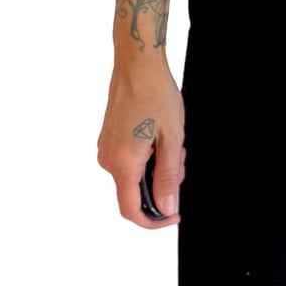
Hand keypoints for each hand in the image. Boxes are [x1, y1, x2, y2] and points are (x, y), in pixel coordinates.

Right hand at [97, 58, 185, 229]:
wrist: (137, 64)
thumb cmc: (155, 95)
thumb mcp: (171, 140)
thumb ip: (168, 178)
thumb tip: (167, 208)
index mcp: (122, 164)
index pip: (132, 211)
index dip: (154, 221)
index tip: (174, 216)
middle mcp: (108, 160)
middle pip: (135, 192)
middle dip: (162, 184)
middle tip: (180, 158)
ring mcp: (106, 148)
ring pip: (134, 174)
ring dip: (156, 167)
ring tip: (171, 141)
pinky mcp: (109, 138)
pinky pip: (129, 160)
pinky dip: (147, 156)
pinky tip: (159, 135)